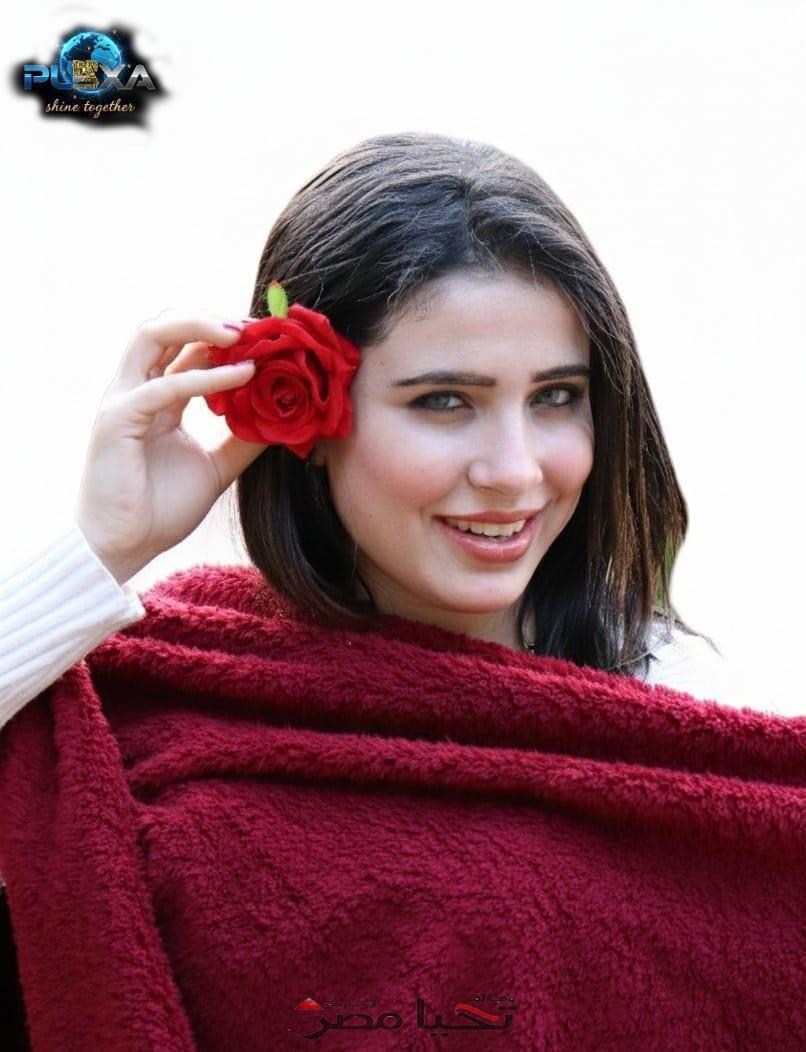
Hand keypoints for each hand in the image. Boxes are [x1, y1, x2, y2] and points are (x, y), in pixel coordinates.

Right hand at [74, 310, 265, 583]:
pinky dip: (207, 377)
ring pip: (153, 335)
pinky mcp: (117, 419)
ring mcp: (123, 399)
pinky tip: (242, 375)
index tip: (266, 336)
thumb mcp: (215, 468)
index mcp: (157, 397)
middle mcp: (137, 390)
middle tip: (255, 326)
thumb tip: (282, 420)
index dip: (224, 336)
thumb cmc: (160, 509)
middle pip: (166, 328)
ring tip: (241, 333)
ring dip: (198, 326)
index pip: (186, 347)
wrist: (124, 546)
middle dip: (210, 319)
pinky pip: (166, 386)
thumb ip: (242, 441)